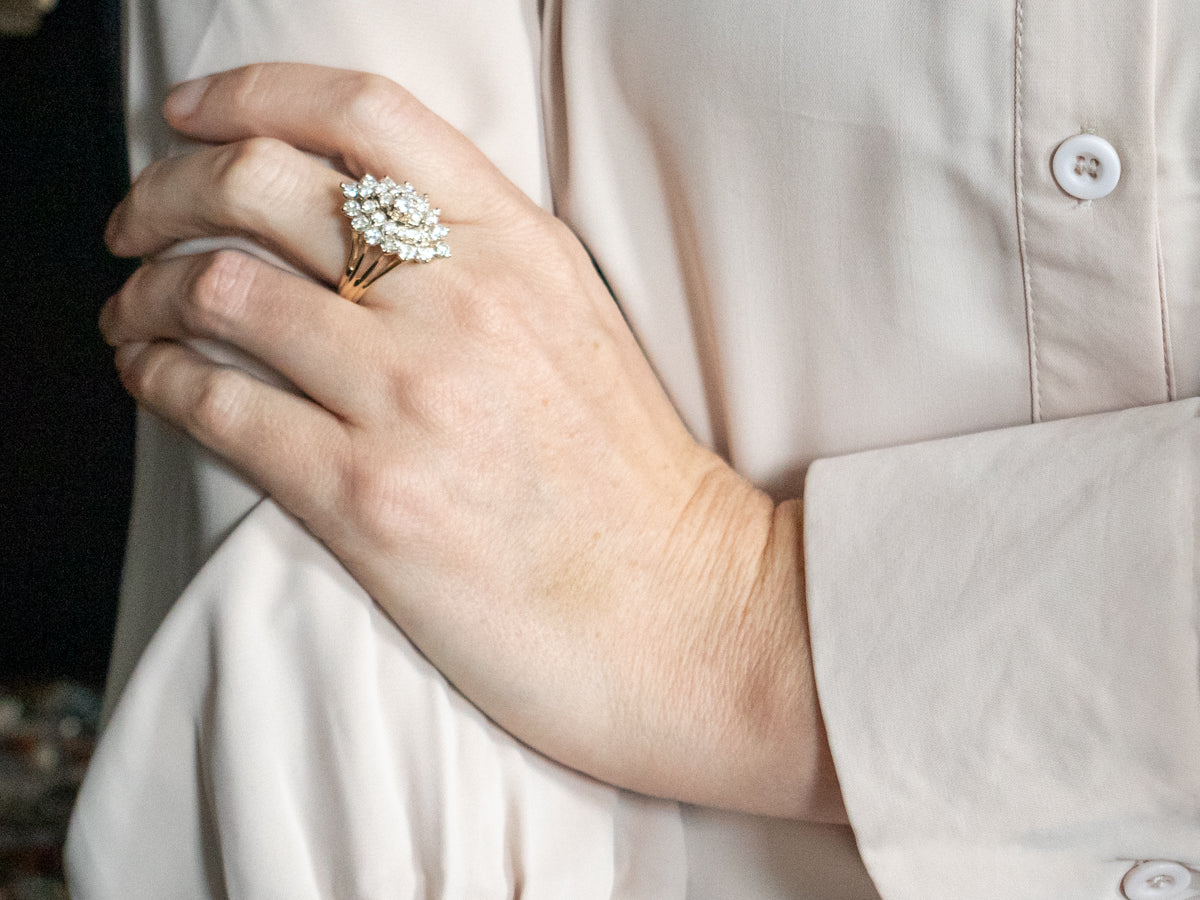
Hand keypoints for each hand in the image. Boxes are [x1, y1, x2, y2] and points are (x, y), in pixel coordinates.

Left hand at [101, 63, 843, 821]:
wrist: (682, 610)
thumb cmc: (632, 481)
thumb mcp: (578, 322)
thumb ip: (482, 255)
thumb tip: (358, 222)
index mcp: (521, 245)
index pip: (363, 115)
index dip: (253, 95)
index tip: (196, 117)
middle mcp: (463, 302)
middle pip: (260, 185)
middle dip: (165, 191)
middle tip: (139, 222)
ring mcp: (412, 398)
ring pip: (221, 289)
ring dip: (148, 294)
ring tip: (135, 315)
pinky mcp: (368, 500)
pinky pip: (218, 406)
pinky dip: (160, 380)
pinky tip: (155, 381)